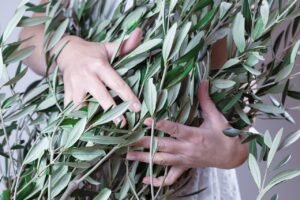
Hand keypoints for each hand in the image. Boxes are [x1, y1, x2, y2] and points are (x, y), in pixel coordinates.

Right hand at [56, 29, 142, 125]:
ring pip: (83, 105)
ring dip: (92, 118)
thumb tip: (140, 32)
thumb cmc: (92, 52)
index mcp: (99, 66)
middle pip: (100, 96)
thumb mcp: (108, 47)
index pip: (116, 83)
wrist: (65, 52)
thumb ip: (126, 45)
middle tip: (123, 124)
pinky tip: (87, 130)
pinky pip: (72, 109)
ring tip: (103, 131)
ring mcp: (74, 86)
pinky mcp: (66, 93)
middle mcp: (86, 76)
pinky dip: (78, 119)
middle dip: (112, 111)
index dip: (128, 96)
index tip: (137, 108)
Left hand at [126, 80, 247, 186]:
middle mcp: (187, 149)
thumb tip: (203, 81)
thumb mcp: (215, 116)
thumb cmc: (224, 135)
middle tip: (128, 140)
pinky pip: (170, 178)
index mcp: (195, 135)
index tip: (147, 121)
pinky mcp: (185, 167)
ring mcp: (184, 160)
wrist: (232, 156)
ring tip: (129, 155)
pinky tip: (145, 181)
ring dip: (144, 159)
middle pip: (163, 146)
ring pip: (162, 161)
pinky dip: (157, 181)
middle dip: (144, 143)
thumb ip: (206, 99)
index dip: (161, 126)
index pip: (175, 130)